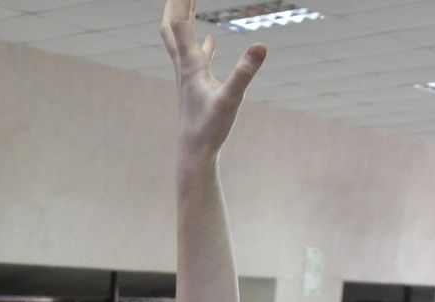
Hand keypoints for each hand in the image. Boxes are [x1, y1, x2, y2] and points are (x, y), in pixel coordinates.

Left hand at [162, 0, 265, 164]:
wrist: (193, 154)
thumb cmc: (209, 130)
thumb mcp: (231, 99)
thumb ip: (245, 72)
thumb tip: (261, 44)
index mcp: (190, 65)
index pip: (181, 23)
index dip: (182, 0)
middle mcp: (184, 66)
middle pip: (173, 27)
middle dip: (177, 4)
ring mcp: (189, 76)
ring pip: (181, 40)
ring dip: (184, 18)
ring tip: (187, 2)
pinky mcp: (196, 86)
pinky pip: (196, 57)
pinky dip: (201, 43)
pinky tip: (209, 39)